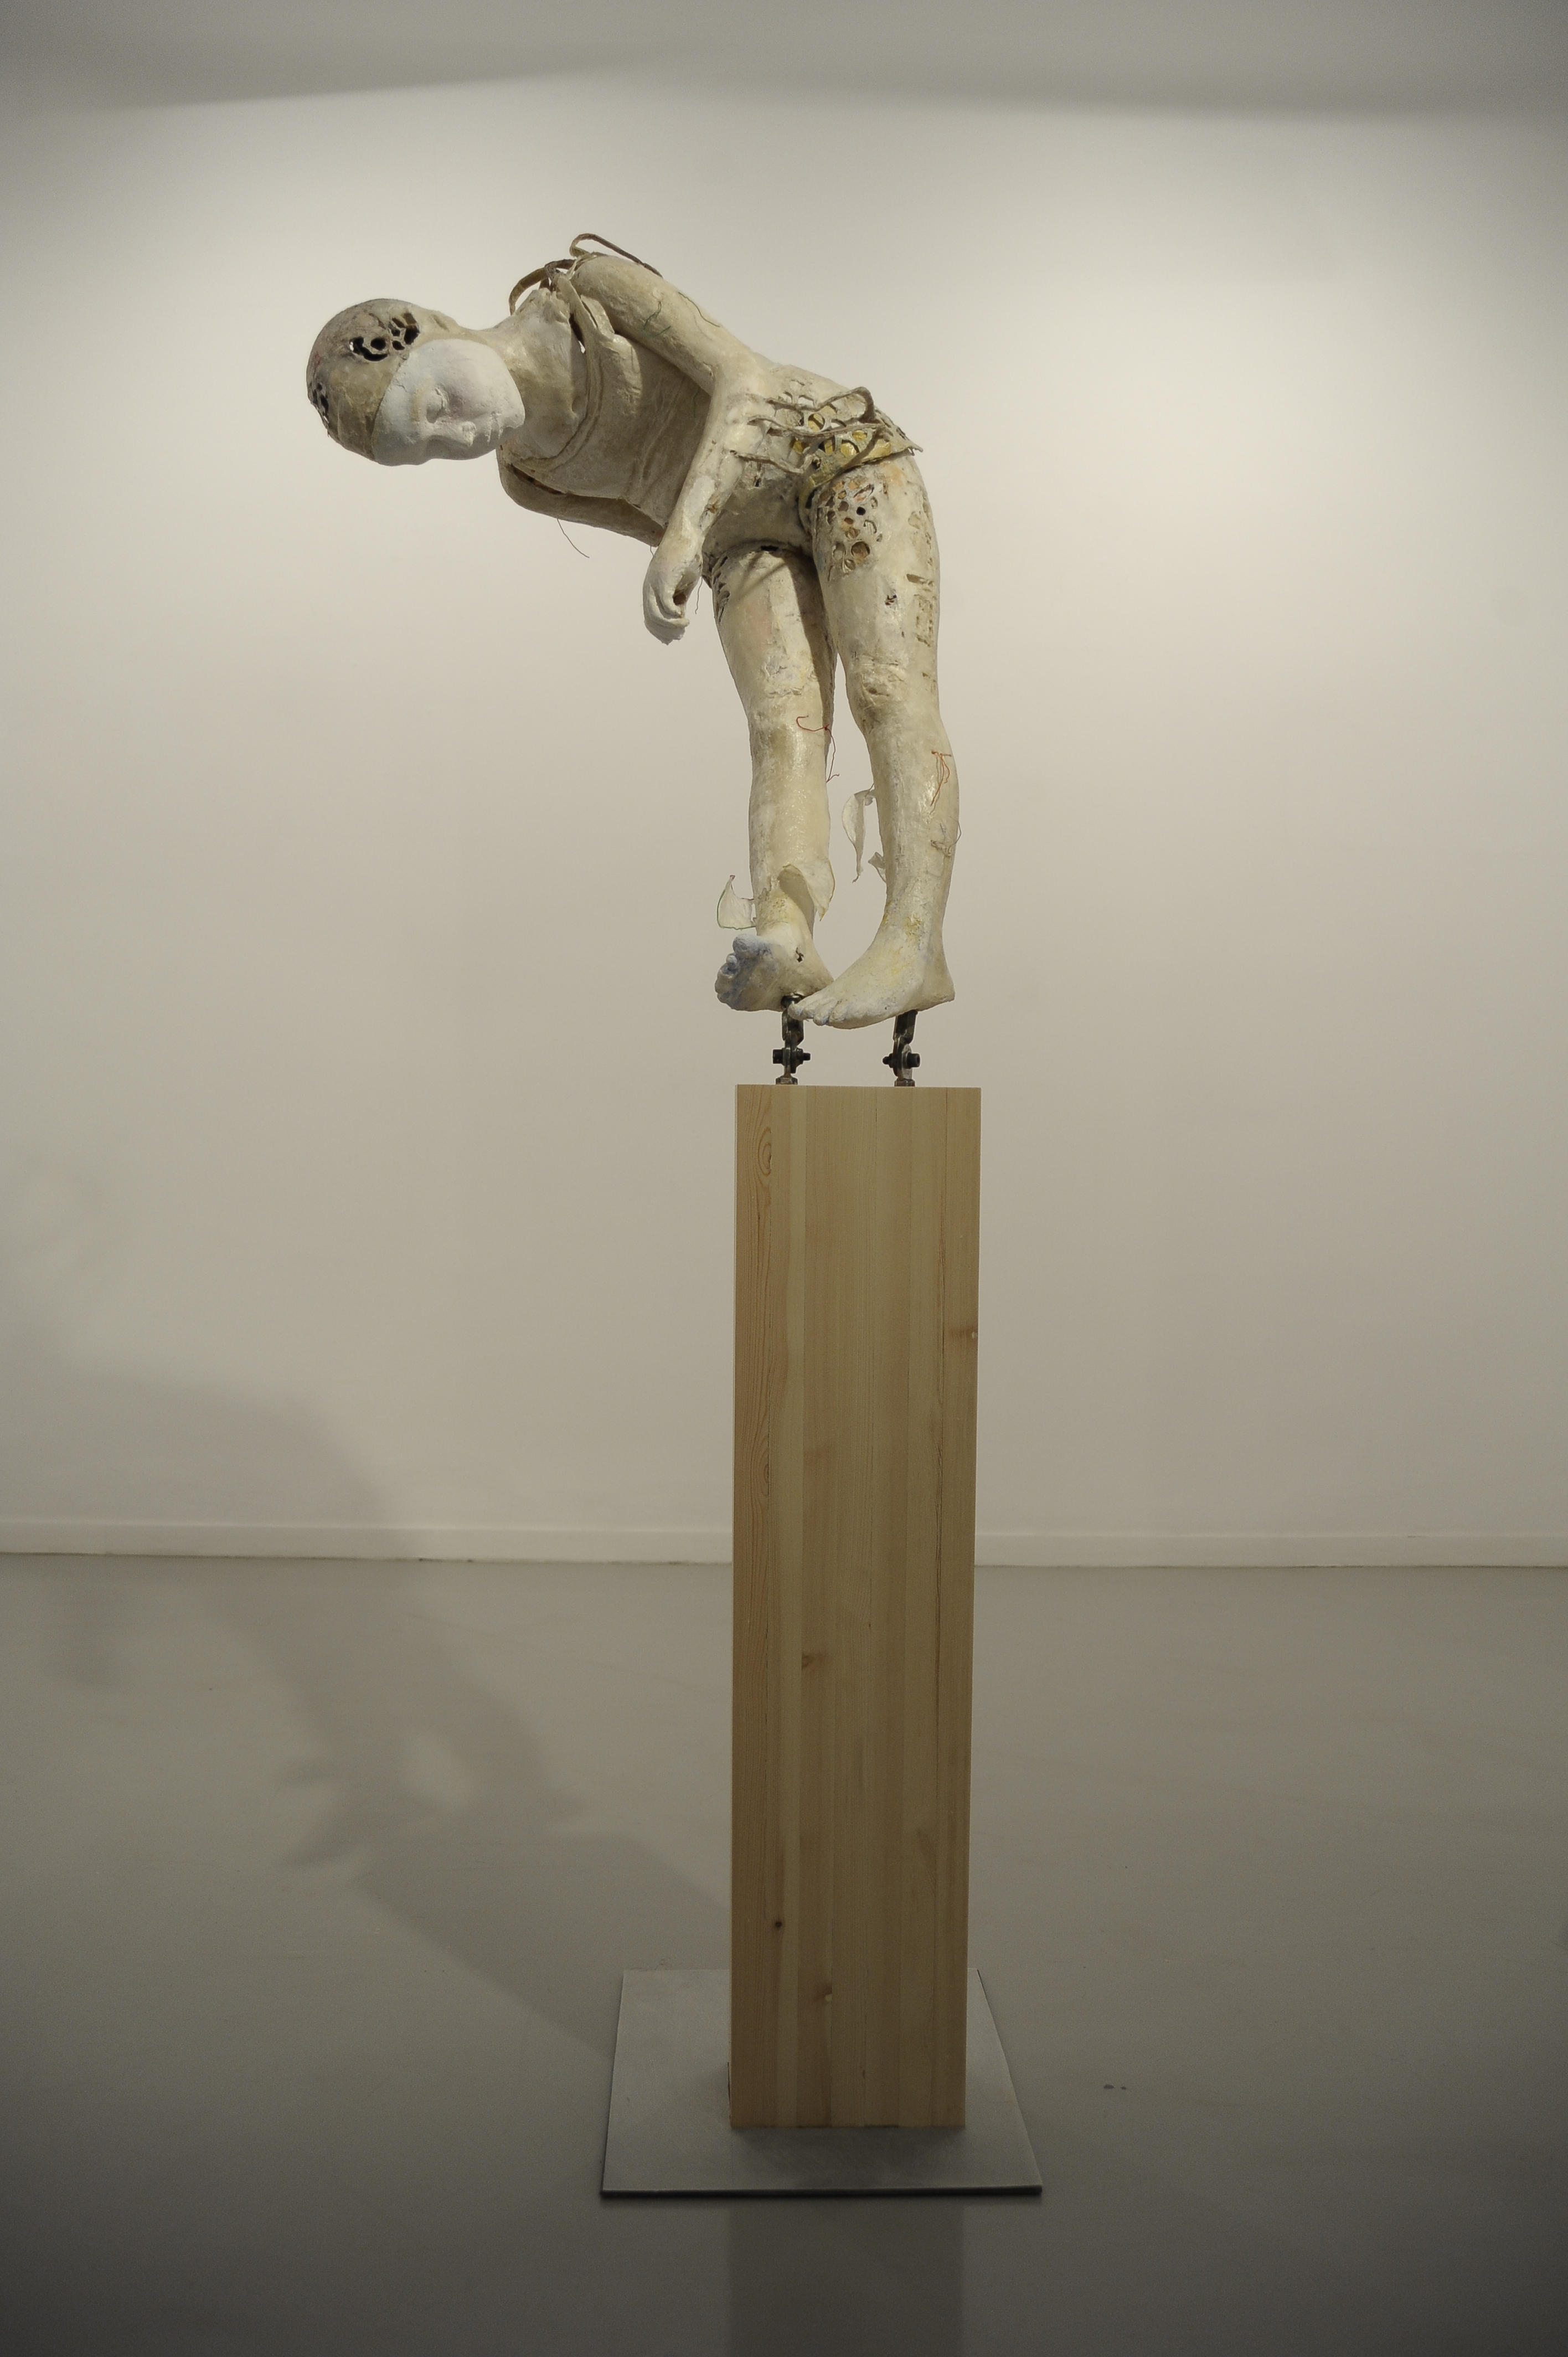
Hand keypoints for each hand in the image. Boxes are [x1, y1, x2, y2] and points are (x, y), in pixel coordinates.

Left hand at [643, 526, 703, 642]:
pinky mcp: (663, 579)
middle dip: (667, 632)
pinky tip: (684, 615)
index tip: (675, 636)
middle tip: (682, 633)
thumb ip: (679, 601)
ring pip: (656, 616)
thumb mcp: (683, 585)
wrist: (687, 536)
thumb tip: (679, 618)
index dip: (661, 632)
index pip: (649, 619)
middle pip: (651, 621)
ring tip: (685, 624)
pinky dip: (674, 614)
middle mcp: (649, 588)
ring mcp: (654, 584)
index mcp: (651, 590)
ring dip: (672, 625)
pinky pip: (665, 604)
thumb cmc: (686, 558)